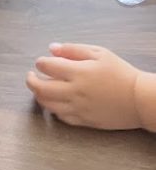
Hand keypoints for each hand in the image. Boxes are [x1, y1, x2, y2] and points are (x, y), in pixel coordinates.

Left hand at [26, 43, 143, 129]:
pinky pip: (61, 117)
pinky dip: (53, 109)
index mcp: (78, 72)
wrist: (139, 100)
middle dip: (31, 80)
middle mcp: (74, 91)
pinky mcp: (83, 121)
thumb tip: (51, 48)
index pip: (47, 66)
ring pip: (47, 104)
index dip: (40, 62)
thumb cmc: (120, 73)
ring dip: (39, 95)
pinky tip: (54, 102)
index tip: (41, 61)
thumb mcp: (100, 53)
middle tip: (31, 75)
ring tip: (40, 88)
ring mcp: (78, 108)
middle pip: (40, 88)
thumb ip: (73, 49)